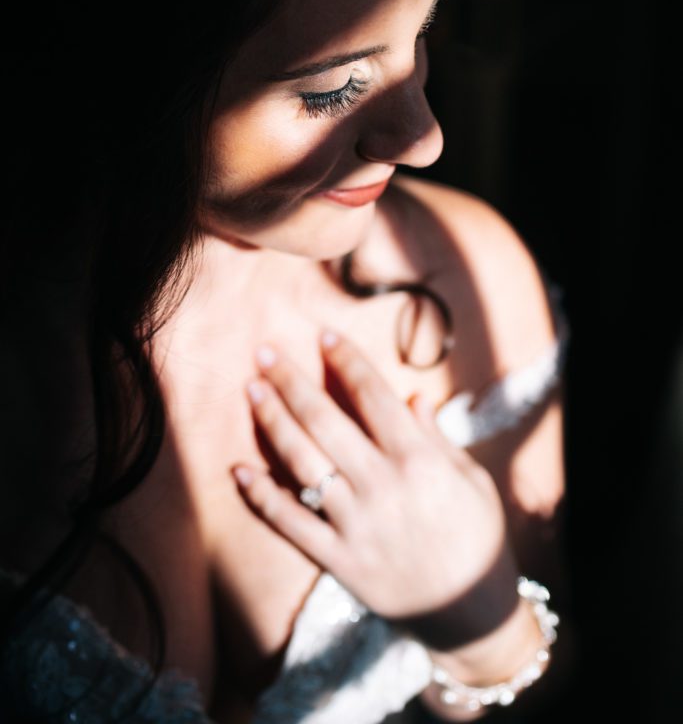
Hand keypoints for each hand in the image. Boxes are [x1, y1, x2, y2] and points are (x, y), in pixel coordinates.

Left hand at [232, 331, 520, 633]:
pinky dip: (262, 497)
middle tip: (264, 353)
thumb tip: (411, 396)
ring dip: (273, 423)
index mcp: (421, 460)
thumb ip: (436, 437)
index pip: (374, 395)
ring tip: (252, 391)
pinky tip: (240, 469)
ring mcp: (356, 525)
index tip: (323, 335)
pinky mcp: (338, 560)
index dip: (346, 361)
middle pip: (326, 421)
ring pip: (303, 463)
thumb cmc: (478, 536)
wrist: (471, 613)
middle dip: (293, 382)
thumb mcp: (471, 478)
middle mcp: (384, 486)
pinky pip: (291, 523)